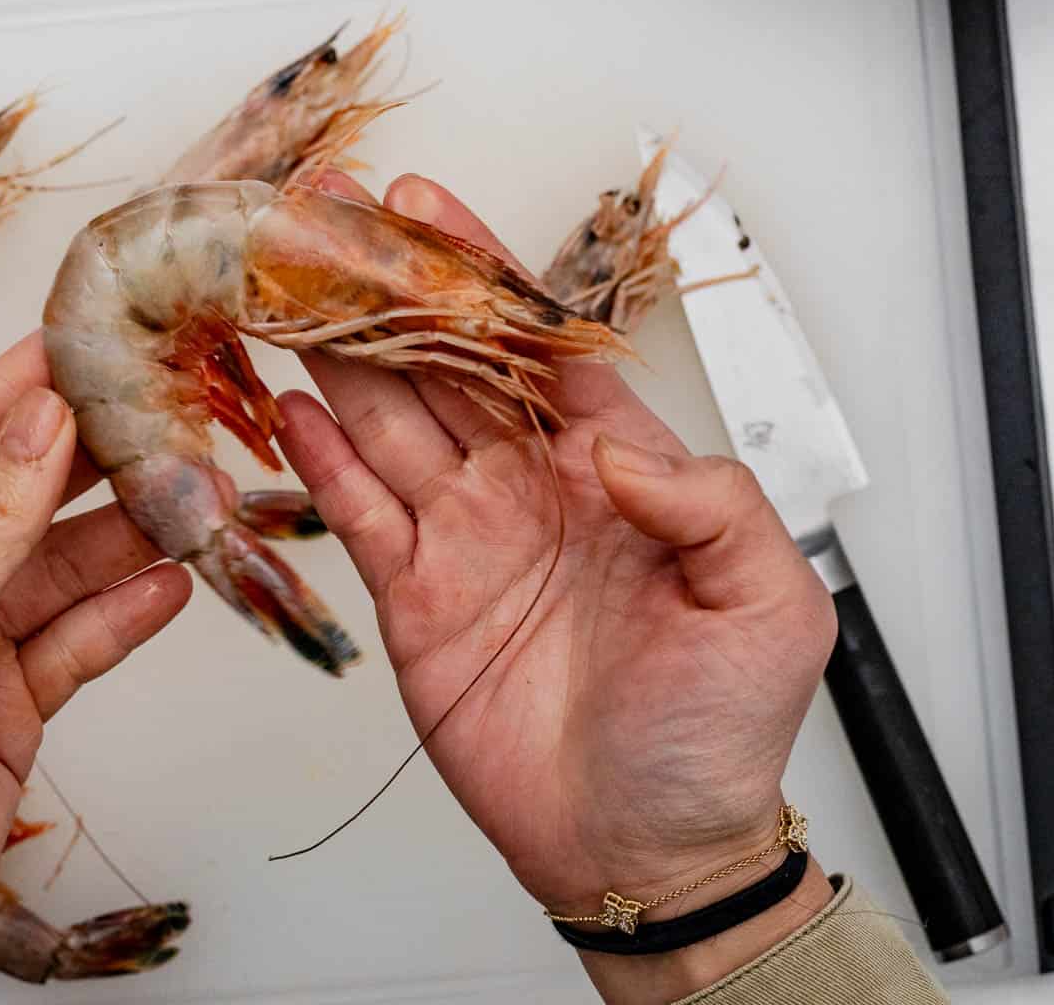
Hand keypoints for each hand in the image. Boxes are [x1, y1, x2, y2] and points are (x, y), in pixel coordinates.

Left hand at [0, 336, 189, 1004]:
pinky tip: (172, 581)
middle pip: (8, 505)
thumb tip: (39, 419)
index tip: (74, 341)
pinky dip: (119, 616)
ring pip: (52, 574)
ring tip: (193, 498)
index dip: (11, 394)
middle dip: (86, 468)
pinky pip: (70, 642)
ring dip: (121, 542)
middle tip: (161, 415)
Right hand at [279, 172, 837, 1001]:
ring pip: (389, 423)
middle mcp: (529, 485)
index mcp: (614, 466)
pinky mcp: (415, 599)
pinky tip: (288, 407)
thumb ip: (706, 505)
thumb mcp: (767, 604)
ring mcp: (466, 537)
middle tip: (325, 222)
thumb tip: (611, 447)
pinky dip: (321, 462)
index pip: (534, 345)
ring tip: (286, 290)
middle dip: (386, 292)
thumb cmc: (719, 732)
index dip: (476, 272)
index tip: (423, 207)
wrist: (644, 847)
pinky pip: (360, 514)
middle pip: (443, 367)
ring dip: (338, 357)